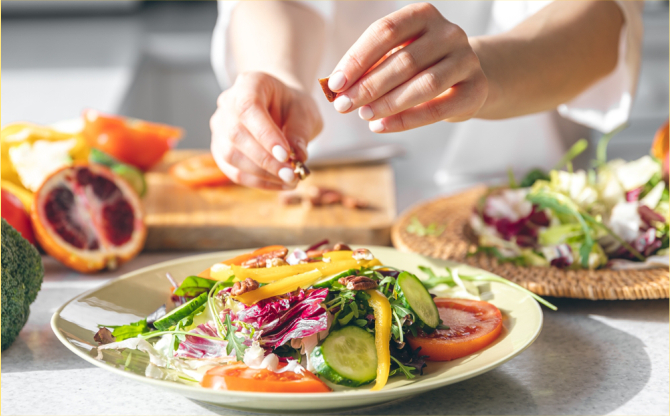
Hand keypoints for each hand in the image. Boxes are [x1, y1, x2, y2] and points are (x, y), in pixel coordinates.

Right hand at [210, 72, 322, 189]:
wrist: (281, 109)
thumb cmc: (292, 106)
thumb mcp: (305, 111)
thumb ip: (301, 130)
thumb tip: (298, 156)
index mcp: (249, 84)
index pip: (248, 108)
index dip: (265, 134)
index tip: (286, 155)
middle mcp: (227, 103)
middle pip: (236, 134)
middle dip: (265, 160)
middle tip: (292, 174)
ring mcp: (219, 128)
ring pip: (231, 155)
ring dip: (262, 173)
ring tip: (290, 180)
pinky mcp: (220, 151)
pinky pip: (234, 171)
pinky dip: (258, 182)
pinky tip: (279, 184)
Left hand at [327, 3, 487, 131]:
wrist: (467, 77)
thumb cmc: (421, 65)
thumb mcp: (396, 56)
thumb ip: (370, 67)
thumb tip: (336, 88)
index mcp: (423, 15)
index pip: (385, 31)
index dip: (357, 59)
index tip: (335, 83)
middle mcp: (448, 33)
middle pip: (403, 60)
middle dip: (368, 86)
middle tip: (344, 105)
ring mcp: (466, 59)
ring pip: (424, 84)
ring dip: (388, 103)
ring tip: (364, 115)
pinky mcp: (476, 89)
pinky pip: (438, 109)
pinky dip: (406, 120)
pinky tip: (382, 126)